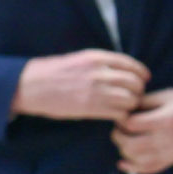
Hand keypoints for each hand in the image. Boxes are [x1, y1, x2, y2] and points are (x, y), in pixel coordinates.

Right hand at [11, 50, 147, 121]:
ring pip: (131, 99)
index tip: (143, 80)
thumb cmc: (53, 72)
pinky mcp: (91, 107)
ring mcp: (96, 90)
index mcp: (97, 57)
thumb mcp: (79, 59)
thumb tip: (125, 72)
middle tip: (133, 96)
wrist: (29, 85)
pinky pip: (119, 113)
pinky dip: (121, 115)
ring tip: (124, 107)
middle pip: (135, 83)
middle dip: (137, 91)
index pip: (132, 65)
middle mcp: (100, 72)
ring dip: (131, 105)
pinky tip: (115, 115)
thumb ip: (102, 63)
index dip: (141, 74)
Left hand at [113, 88, 172, 173]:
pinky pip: (149, 169)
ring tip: (126, 140)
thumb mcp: (169, 94)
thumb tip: (124, 108)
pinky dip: (133, 168)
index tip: (123, 114)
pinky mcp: (172, 159)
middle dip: (118, 136)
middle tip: (120, 128)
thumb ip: (145, 101)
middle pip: (129, 144)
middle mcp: (166, 139)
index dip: (121, 119)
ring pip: (136, 159)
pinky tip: (124, 162)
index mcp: (166, 120)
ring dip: (124, 150)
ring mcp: (170, 152)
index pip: (131, 124)